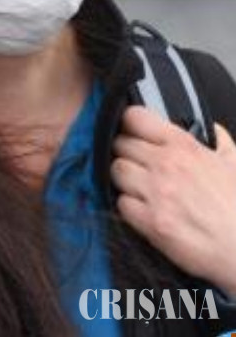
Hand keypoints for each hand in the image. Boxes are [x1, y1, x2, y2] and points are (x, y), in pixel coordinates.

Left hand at [111, 106, 235, 296]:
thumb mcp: (235, 163)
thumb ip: (219, 141)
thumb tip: (211, 129)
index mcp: (184, 146)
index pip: (135, 118)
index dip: (129, 124)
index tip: (132, 131)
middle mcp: (166, 165)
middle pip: (119, 144)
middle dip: (125, 152)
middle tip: (136, 163)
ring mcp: (156, 193)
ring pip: (116, 171)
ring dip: (124, 178)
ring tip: (138, 186)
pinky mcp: (150, 222)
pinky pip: (121, 204)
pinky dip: (128, 206)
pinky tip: (142, 209)